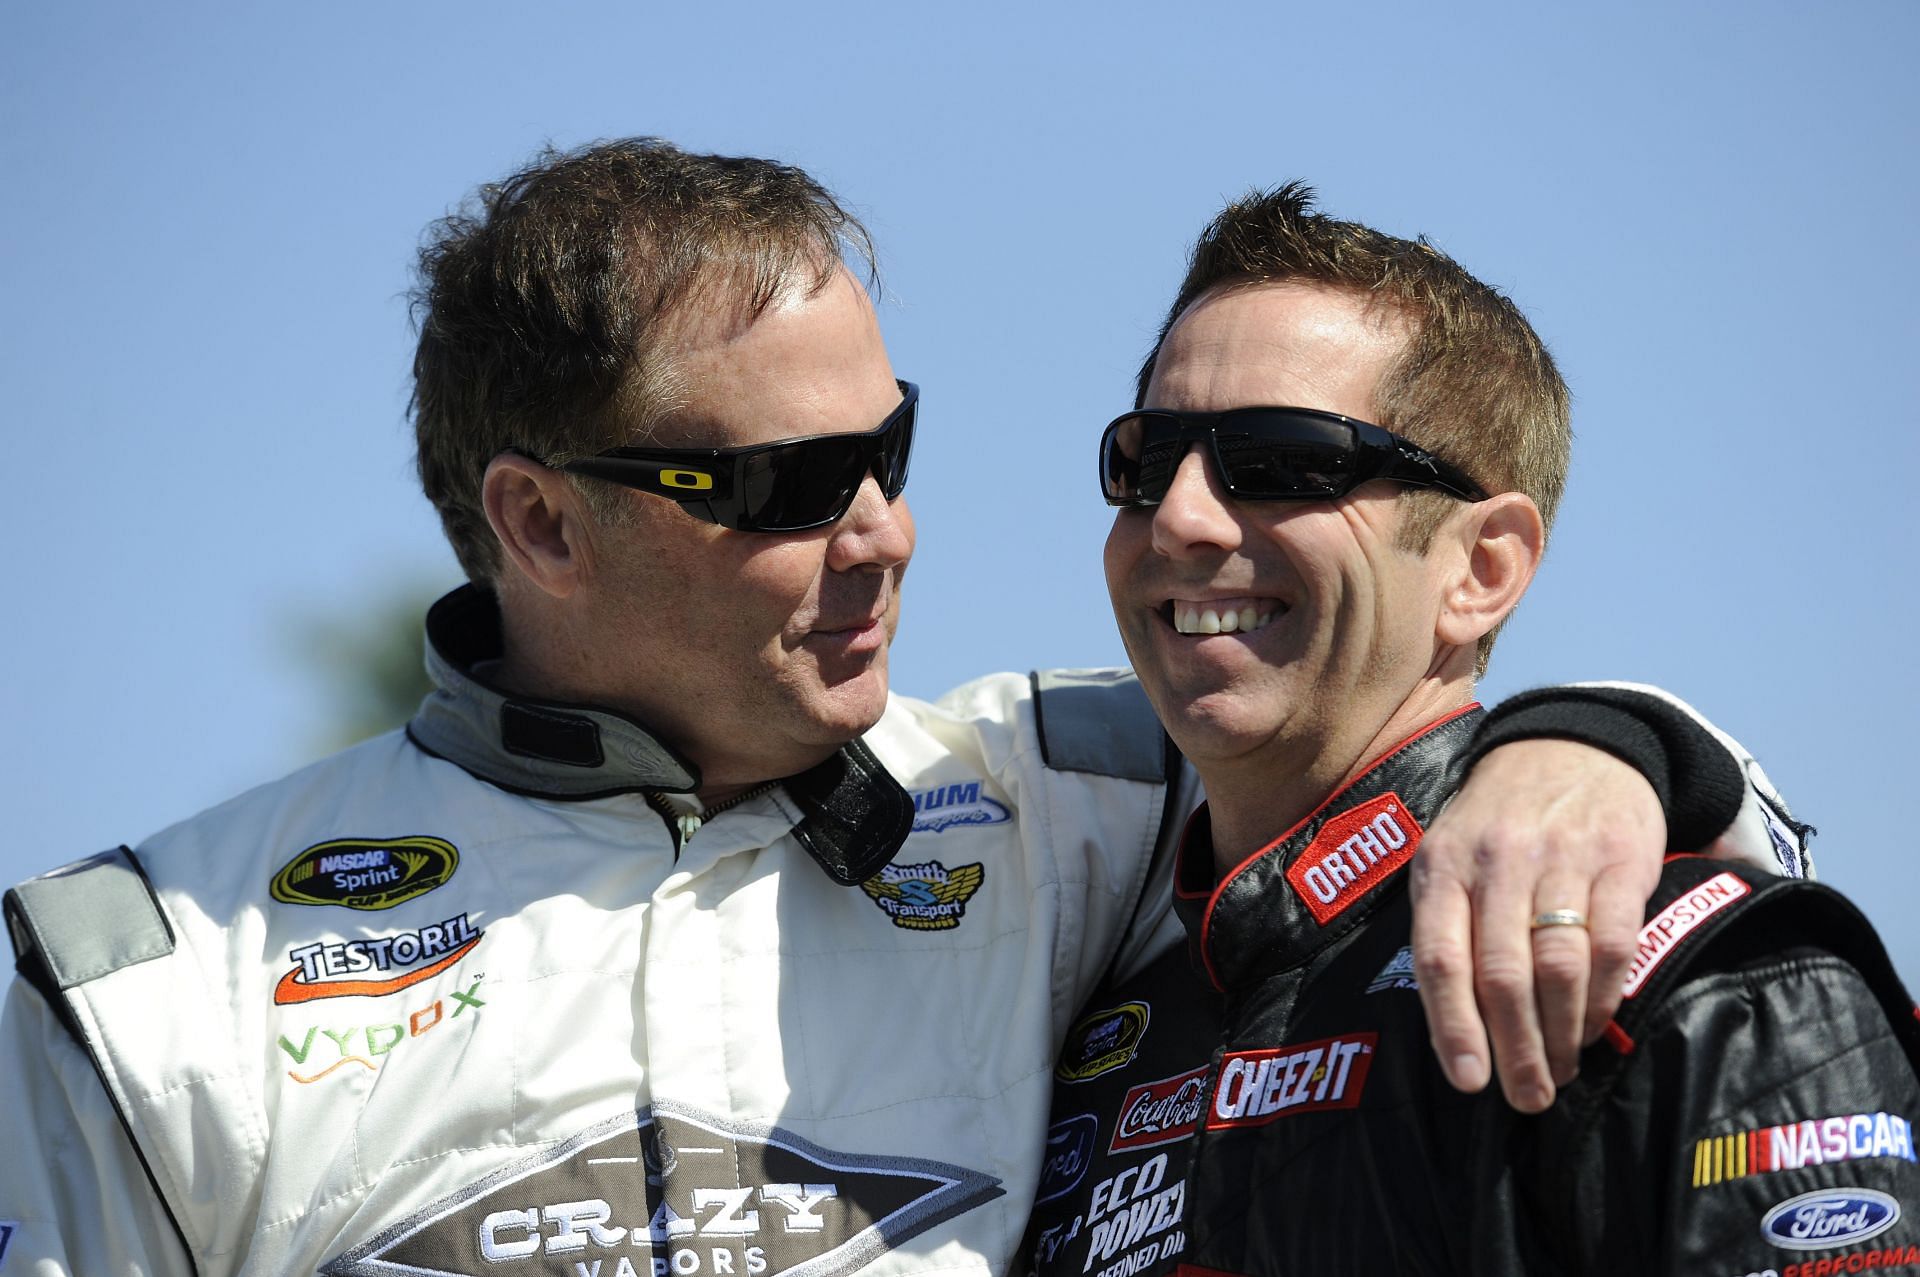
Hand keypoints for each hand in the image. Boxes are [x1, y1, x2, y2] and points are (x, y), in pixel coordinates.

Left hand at [1408, 739, 1663, 1112]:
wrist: (1569, 746)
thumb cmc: (1497, 823)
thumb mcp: (1448, 855)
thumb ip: (1445, 927)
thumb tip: (1452, 1029)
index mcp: (1443, 865)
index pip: (1441, 958)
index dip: (1454, 1027)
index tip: (1471, 1082)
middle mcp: (1497, 860)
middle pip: (1503, 974)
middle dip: (1516, 1049)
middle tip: (1528, 1096)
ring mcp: (1561, 857)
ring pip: (1558, 966)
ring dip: (1561, 1034)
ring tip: (1562, 1069)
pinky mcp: (1620, 858)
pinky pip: (1613, 943)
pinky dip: (1605, 997)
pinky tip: (1595, 1023)